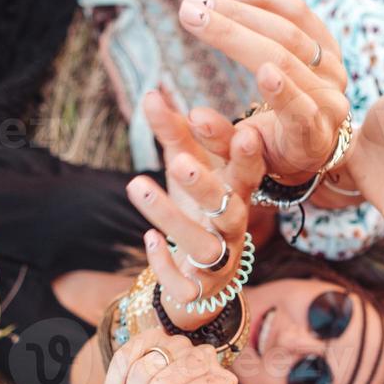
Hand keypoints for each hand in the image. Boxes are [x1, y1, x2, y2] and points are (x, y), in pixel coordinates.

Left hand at [125, 91, 264, 328]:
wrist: (202, 282)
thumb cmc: (198, 214)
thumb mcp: (188, 173)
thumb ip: (174, 135)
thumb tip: (151, 93)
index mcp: (237, 196)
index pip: (247, 174)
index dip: (244, 156)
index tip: (239, 130)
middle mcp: (233, 229)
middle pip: (229, 209)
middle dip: (205, 187)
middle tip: (179, 163)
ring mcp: (219, 263)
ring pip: (203, 245)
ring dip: (171, 218)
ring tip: (136, 185)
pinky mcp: (200, 291)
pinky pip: (185, 284)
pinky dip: (164, 263)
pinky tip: (148, 240)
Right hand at [176, 0, 349, 183]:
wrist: (309, 139)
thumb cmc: (270, 151)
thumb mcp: (248, 159)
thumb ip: (223, 142)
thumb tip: (195, 117)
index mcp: (313, 136)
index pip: (301, 112)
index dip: (284, 93)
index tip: (264, 72)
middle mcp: (331, 99)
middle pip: (285, 57)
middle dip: (232, 32)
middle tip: (189, 14)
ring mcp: (333, 69)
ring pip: (290, 29)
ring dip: (239, 10)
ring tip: (198, 2)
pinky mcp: (329, 45)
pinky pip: (298, 12)